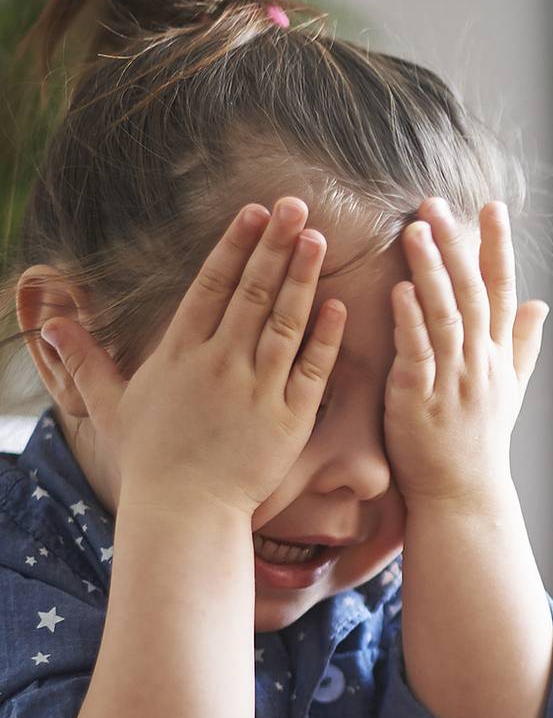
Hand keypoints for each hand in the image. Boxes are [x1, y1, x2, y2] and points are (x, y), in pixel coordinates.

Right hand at [40, 197, 345, 516]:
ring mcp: (257, 390)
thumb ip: (86, 360)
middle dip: (274, 245)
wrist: (185, 511)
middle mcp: (220, 363)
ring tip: (318, 239)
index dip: (234, 245)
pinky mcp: (289, 419)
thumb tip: (51, 321)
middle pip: (252, 292)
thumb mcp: (112, 405)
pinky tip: (337, 305)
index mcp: (180, 353)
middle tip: (295, 205)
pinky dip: (325, 338)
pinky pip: (312, 370)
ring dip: (302, 278)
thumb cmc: (151, 460)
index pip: (211, 286)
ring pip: (284, 322)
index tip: (253, 212)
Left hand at [384, 197, 547, 508]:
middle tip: (436, 204)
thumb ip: (523, 344)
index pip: (503, 291)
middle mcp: (480, 363)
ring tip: (415, 231)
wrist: (463, 495)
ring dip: (431, 272)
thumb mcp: (510, 391)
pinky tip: (399, 290)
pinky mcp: (420, 400)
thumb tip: (543, 304)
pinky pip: (418, 354)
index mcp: (498, 356)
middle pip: (472, 294)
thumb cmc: (480, 443)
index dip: (497, 247)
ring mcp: (452, 381)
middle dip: (457, 246)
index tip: (492, 206)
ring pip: (445, 316)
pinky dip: (410, 321)